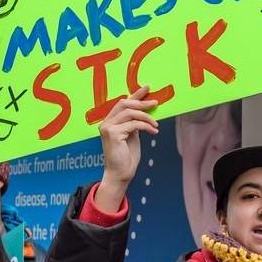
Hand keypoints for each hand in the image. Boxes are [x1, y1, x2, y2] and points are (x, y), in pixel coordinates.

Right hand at [96, 86, 158, 211]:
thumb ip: (134, 122)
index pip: (123, 103)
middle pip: (124, 103)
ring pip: (130, 113)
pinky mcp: (112, 134)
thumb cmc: (127, 156)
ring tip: (156, 125)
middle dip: (141, 102)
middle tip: (155, 104)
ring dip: (146, 117)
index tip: (148, 87)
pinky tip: (153, 131)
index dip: (136, 94)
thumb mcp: (132, 135)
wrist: (121, 173)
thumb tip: (145, 110)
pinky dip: (146, 126)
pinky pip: (133, 124)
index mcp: (110, 122)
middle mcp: (106, 123)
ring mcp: (107, 128)